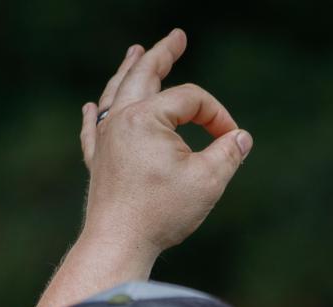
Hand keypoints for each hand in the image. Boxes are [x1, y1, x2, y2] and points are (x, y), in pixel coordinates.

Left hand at [78, 29, 251, 254]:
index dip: (217, 115)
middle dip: (163, 54)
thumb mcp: (208, 180)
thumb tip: (241, 137)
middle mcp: (121, 120)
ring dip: (128, 70)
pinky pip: (93, 129)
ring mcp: (105, 140)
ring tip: (135, 52)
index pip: (191, 99)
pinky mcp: (97, 162)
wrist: (118, 243)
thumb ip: (228, 153)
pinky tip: (92, 106)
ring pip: (116, 94)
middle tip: (177, 37)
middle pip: (144, 75)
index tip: (231, 141)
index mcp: (147, 117)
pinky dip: (96, 114)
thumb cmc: (162, 213)